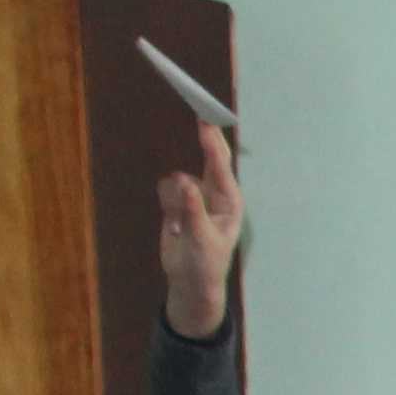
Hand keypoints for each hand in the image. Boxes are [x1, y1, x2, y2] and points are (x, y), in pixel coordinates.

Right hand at [157, 121, 242, 335]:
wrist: (190, 281)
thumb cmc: (205, 264)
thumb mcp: (201, 240)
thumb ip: (193, 211)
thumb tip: (186, 184)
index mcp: (230, 203)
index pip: (221, 167)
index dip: (213, 142)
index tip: (206, 121)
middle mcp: (215, 195)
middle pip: (209, 158)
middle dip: (205, 139)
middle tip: (201, 113)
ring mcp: (196, 196)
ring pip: (177, 179)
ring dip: (173, 200)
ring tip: (180, 227)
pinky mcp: (178, 201)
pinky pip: (166, 189)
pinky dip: (166, 204)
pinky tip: (172, 226)